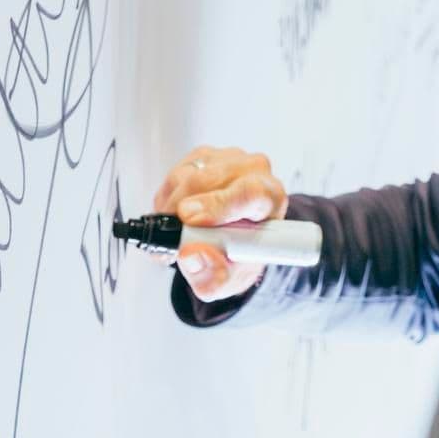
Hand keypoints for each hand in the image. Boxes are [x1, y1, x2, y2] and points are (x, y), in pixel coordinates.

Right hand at [152, 144, 288, 302]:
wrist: (231, 243)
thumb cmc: (236, 256)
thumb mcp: (226, 282)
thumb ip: (211, 277)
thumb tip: (192, 254)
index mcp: (271, 199)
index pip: (251, 192)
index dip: (217, 205)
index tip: (190, 220)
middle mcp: (255, 171)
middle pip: (213, 180)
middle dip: (183, 208)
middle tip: (171, 237)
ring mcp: (229, 159)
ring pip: (189, 177)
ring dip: (172, 210)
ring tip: (178, 235)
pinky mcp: (205, 156)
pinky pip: (176, 175)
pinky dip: (167, 201)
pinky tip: (176, 218)